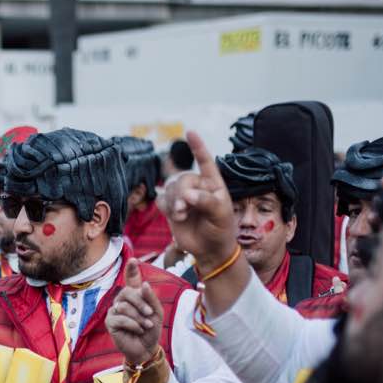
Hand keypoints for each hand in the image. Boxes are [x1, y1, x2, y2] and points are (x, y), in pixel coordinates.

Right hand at [107, 260, 163, 365]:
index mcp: (135, 296)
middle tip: (150, 314)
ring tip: (145, 326)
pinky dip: (132, 324)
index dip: (131, 269)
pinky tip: (137, 330)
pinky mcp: (110, 322)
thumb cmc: (151, 330)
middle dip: (140, 303)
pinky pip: (120, 318)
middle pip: (127, 292)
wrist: (146, 348)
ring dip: (138, 317)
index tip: (133, 260)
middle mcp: (123, 301)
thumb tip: (144, 284)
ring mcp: (115, 311)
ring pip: (124, 306)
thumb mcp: (157, 312)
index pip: (131, 280)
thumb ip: (151, 298)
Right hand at [158, 130, 236, 272]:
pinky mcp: (172, 208)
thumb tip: (187, 195)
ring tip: (181, 215)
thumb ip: (206, 202)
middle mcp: (197, 187)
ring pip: (170, 188)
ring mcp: (183, 197)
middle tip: (184, 209)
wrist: (210, 250)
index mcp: (213, 184)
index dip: (198, 147)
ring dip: (173, 202)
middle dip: (181, 193)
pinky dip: (166, 207)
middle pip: (182, 178)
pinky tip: (176, 217)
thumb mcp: (220, 214)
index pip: (206, 161)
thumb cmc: (221, 230)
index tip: (190, 132)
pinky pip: (162, 200)